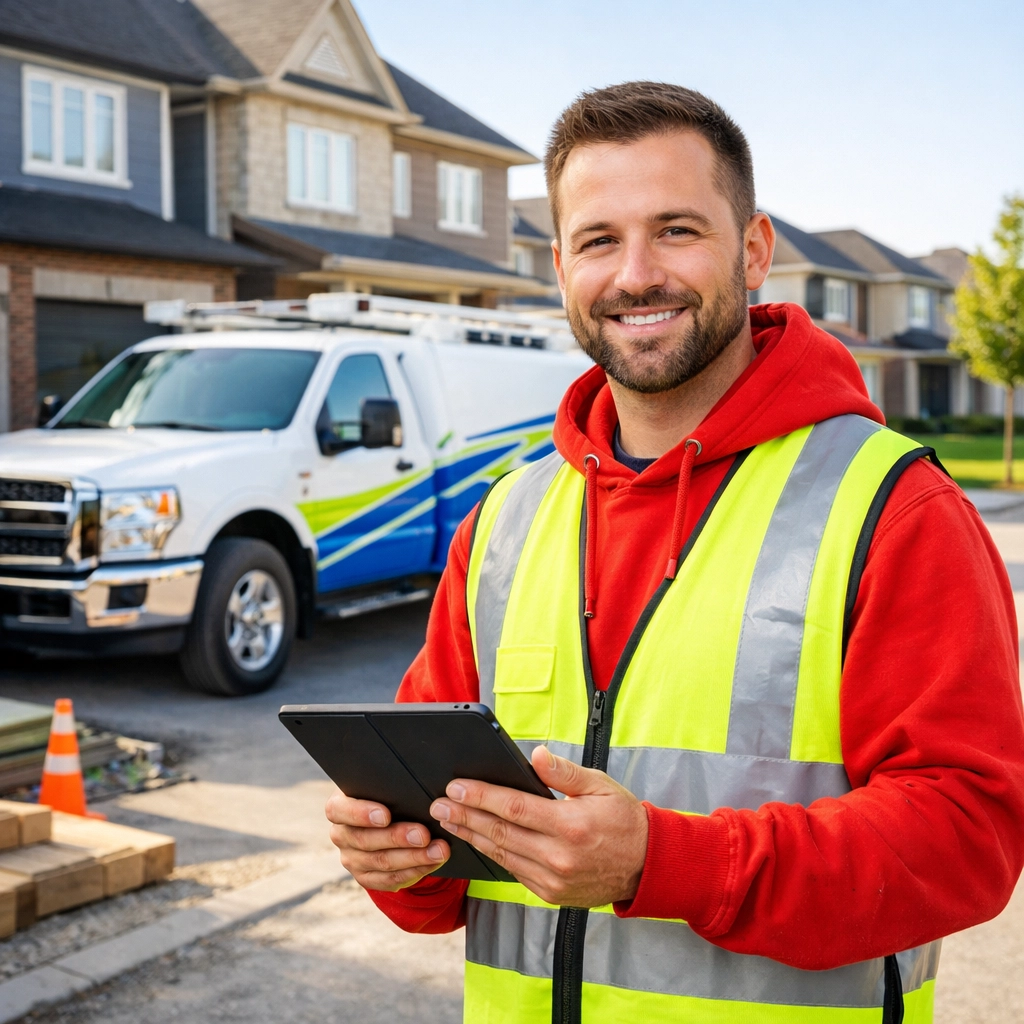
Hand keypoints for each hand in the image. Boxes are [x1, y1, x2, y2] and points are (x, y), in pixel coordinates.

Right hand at [325, 790, 449, 891]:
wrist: (386, 820)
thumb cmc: (387, 793)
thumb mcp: (383, 785)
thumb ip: (390, 781)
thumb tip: (416, 775)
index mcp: (339, 807)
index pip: (340, 810)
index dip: (361, 814)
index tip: (386, 815)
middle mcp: (341, 834)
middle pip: (365, 840)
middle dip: (397, 838)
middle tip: (424, 834)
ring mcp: (352, 859)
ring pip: (381, 862)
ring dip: (413, 857)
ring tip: (439, 850)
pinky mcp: (366, 877)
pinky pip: (390, 879)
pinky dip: (415, 871)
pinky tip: (433, 862)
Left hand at [429, 745, 647, 906]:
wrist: (647, 866)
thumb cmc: (624, 819)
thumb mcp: (600, 785)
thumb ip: (564, 772)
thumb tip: (535, 755)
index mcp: (570, 826)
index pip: (514, 808)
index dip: (481, 796)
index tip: (456, 785)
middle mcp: (558, 857)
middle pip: (499, 833)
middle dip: (465, 815)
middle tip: (438, 803)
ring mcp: (553, 880)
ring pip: (501, 855)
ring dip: (471, 835)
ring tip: (448, 819)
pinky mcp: (550, 894)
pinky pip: (513, 871)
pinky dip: (492, 854)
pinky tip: (476, 840)